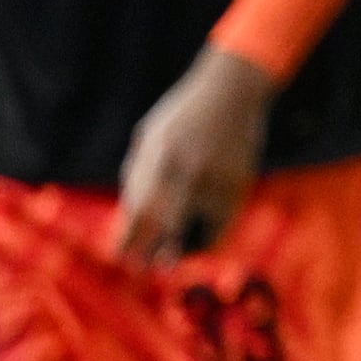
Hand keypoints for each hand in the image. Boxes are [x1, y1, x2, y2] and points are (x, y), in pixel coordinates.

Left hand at [115, 47, 274, 263]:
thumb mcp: (150, 138)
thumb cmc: (182, 115)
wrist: (231, 92)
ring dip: (182, 250)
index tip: (122, 257)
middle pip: (165, 228)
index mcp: (159, 159)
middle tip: (145, 268)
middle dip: (152, 253)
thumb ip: (139, 175)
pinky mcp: (238, 183)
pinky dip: (209, 238)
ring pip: (196, 230)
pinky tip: (198, 243)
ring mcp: (216, 178)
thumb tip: (130, 218)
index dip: (128, 240)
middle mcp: (188, 172)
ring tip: (171, 260)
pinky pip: (221, 224)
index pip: (139, 212)